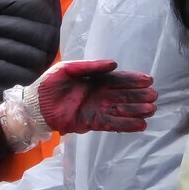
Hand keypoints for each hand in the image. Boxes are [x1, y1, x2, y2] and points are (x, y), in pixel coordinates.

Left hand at [0, 60, 155, 151]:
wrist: (34, 105)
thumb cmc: (48, 85)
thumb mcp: (67, 69)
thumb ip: (90, 67)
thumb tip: (114, 64)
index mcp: (93, 80)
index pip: (117, 79)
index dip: (132, 80)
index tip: (148, 80)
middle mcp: (98, 95)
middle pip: (122, 95)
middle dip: (138, 95)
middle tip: (154, 96)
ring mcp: (95, 109)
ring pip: (120, 110)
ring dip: (136, 110)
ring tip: (152, 110)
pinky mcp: (91, 123)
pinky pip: (111, 124)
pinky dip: (126, 125)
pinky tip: (141, 125)